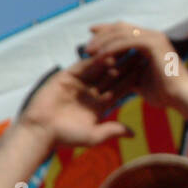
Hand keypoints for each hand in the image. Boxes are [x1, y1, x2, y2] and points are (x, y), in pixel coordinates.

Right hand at [17, 56, 136, 148]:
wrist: (39, 131)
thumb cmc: (65, 138)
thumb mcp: (94, 135)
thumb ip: (113, 131)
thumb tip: (134, 134)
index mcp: (99, 105)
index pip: (120, 89)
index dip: (133, 80)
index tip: (147, 72)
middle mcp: (91, 92)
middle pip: (112, 76)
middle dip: (127, 65)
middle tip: (142, 53)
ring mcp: (78, 83)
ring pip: (99, 68)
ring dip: (113, 59)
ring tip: (128, 49)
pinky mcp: (65, 77)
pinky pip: (82, 66)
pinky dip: (94, 60)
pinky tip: (107, 54)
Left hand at [82, 22, 187, 112]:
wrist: (183, 98)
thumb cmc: (166, 94)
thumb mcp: (140, 81)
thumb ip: (127, 73)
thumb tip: (113, 75)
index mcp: (152, 42)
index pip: (125, 30)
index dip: (106, 33)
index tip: (91, 38)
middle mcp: (154, 35)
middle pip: (120, 27)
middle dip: (101, 34)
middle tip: (86, 45)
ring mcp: (154, 37)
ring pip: (120, 32)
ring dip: (102, 41)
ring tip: (88, 51)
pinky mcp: (153, 44)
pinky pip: (125, 42)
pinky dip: (111, 49)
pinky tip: (99, 57)